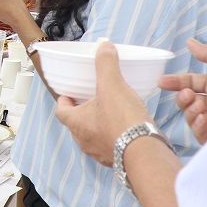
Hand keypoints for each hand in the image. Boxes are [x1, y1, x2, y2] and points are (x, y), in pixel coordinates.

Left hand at [55, 41, 151, 165]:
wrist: (145, 152)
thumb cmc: (123, 119)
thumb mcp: (112, 85)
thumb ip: (106, 64)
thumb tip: (104, 46)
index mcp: (76, 123)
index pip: (61, 111)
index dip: (64, 101)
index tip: (70, 94)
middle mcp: (83, 140)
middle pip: (76, 124)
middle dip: (82, 112)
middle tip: (92, 100)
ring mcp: (99, 153)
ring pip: (93, 137)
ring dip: (98, 126)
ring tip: (111, 113)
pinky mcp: (117, 160)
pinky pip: (111, 146)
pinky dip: (114, 137)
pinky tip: (127, 129)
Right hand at [158, 38, 206, 142]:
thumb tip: (189, 42)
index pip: (190, 83)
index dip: (176, 82)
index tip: (163, 82)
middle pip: (187, 102)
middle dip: (182, 98)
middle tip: (187, 96)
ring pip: (192, 118)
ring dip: (190, 112)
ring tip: (199, 107)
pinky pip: (202, 135)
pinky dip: (199, 127)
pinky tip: (204, 119)